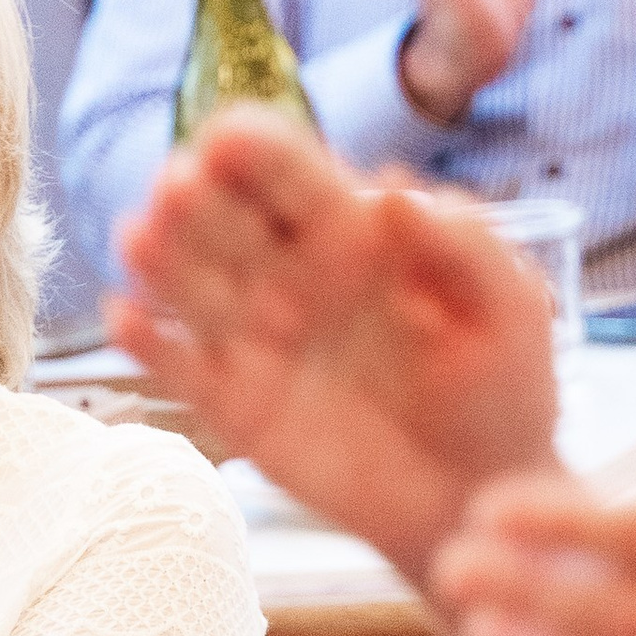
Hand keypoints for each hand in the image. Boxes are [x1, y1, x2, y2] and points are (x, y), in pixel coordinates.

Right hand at [109, 107, 559, 580]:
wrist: (486, 498)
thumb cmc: (506, 392)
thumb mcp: (509, 307)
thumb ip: (462, 244)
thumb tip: (392, 189)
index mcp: (352, 235)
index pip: (289, 174)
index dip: (255, 149)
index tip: (229, 138)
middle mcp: (291, 277)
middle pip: (224, 219)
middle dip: (195, 195)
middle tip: (179, 185)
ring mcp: (258, 341)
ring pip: (189, 284)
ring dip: (159, 256)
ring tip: (140, 235)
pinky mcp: (237, 406)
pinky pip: (180, 368)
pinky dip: (147, 343)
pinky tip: (126, 317)